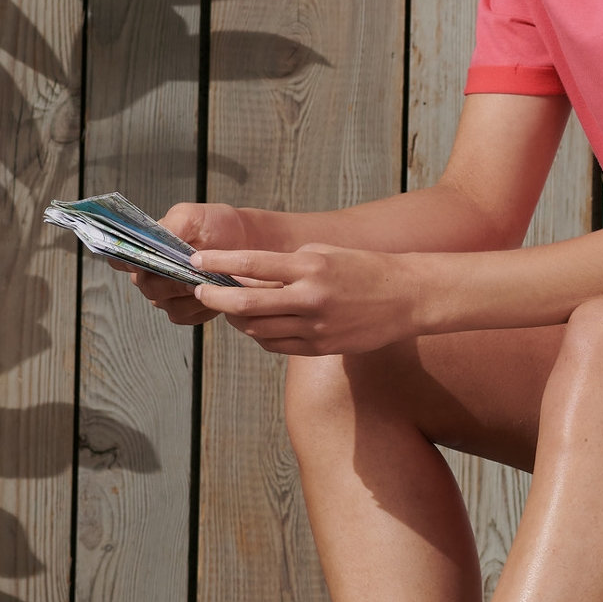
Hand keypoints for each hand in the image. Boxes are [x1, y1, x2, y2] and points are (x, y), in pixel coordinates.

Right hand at [123, 201, 251, 325]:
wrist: (246, 243)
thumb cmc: (217, 225)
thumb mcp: (194, 216)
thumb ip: (171, 224)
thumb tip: (155, 237)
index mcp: (146, 248)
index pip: (120, 258)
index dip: (125, 260)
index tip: (143, 258)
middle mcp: (150, 274)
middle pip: (145, 284)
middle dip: (169, 277)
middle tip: (192, 268)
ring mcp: (166, 295)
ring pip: (163, 302)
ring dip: (188, 292)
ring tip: (210, 277)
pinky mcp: (184, 312)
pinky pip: (183, 315)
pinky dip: (200, 305)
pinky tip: (215, 291)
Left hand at [193, 243, 426, 355]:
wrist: (407, 298)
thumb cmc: (364, 268)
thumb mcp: (325, 254)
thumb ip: (288, 265)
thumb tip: (248, 275)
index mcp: (310, 267)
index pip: (252, 264)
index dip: (218, 263)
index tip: (196, 260)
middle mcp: (310, 298)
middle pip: (246, 304)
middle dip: (215, 298)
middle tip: (199, 291)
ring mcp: (315, 327)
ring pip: (257, 329)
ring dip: (236, 318)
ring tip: (228, 306)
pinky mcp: (320, 347)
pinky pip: (276, 345)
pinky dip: (259, 335)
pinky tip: (255, 324)